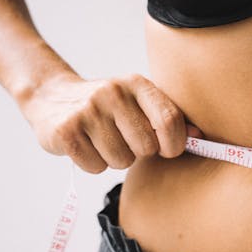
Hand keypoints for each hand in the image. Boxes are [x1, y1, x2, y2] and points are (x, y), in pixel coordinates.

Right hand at [19, 71, 204, 173]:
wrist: (51, 98)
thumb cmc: (108, 108)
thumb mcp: (139, 103)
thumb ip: (169, 118)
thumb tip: (200, 136)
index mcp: (137, 84)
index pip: (169, 120)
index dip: (174, 143)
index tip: (168, 149)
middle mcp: (112, 93)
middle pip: (146, 147)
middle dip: (139, 153)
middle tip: (123, 139)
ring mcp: (87, 110)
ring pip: (121, 161)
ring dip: (115, 159)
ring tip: (102, 140)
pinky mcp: (66, 131)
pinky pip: (96, 167)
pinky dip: (93, 164)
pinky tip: (85, 145)